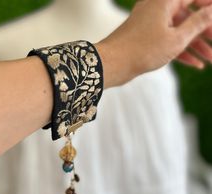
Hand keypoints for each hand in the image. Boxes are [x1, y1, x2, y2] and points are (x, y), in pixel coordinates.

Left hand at [96, 0, 211, 87]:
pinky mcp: (146, 40)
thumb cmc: (142, 50)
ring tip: (210, 59)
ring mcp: (151, 25)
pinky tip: (195, 64)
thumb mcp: (176, 38)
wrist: (113, 64)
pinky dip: (180, 52)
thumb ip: (197, 23)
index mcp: (165, 1)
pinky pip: (167, 42)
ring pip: (178, 32)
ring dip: (195, 46)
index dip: (209, 6)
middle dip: (204, 32)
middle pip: (188, 17)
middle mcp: (157, 9)